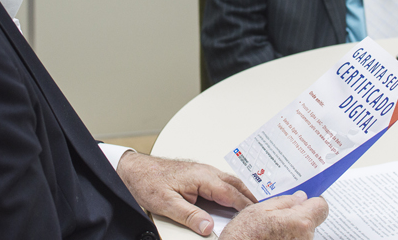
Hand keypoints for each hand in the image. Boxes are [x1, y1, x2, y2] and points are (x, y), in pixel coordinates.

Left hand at [117, 152, 255, 235]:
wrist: (134, 169)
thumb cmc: (148, 182)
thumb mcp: (167, 204)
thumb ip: (190, 216)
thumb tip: (209, 227)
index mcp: (202, 177)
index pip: (231, 194)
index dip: (246, 207)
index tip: (257, 217)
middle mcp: (205, 171)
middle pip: (236, 184)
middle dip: (250, 198)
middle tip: (263, 211)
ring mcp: (202, 170)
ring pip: (229, 181)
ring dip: (242, 193)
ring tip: (251, 206)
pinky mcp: (197, 173)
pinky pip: (221, 180)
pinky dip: (231, 189)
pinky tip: (230, 198)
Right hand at [219, 190, 327, 239]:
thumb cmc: (244, 236)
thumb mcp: (260, 209)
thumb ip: (284, 201)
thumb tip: (299, 197)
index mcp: (300, 221)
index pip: (322, 207)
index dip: (312, 201)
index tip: (303, 200)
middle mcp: (305, 238)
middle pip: (311, 220)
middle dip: (298, 215)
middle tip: (278, 216)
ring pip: (303, 233)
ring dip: (291, 229)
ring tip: (270, 231)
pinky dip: (286, 239)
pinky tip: (271, 239)